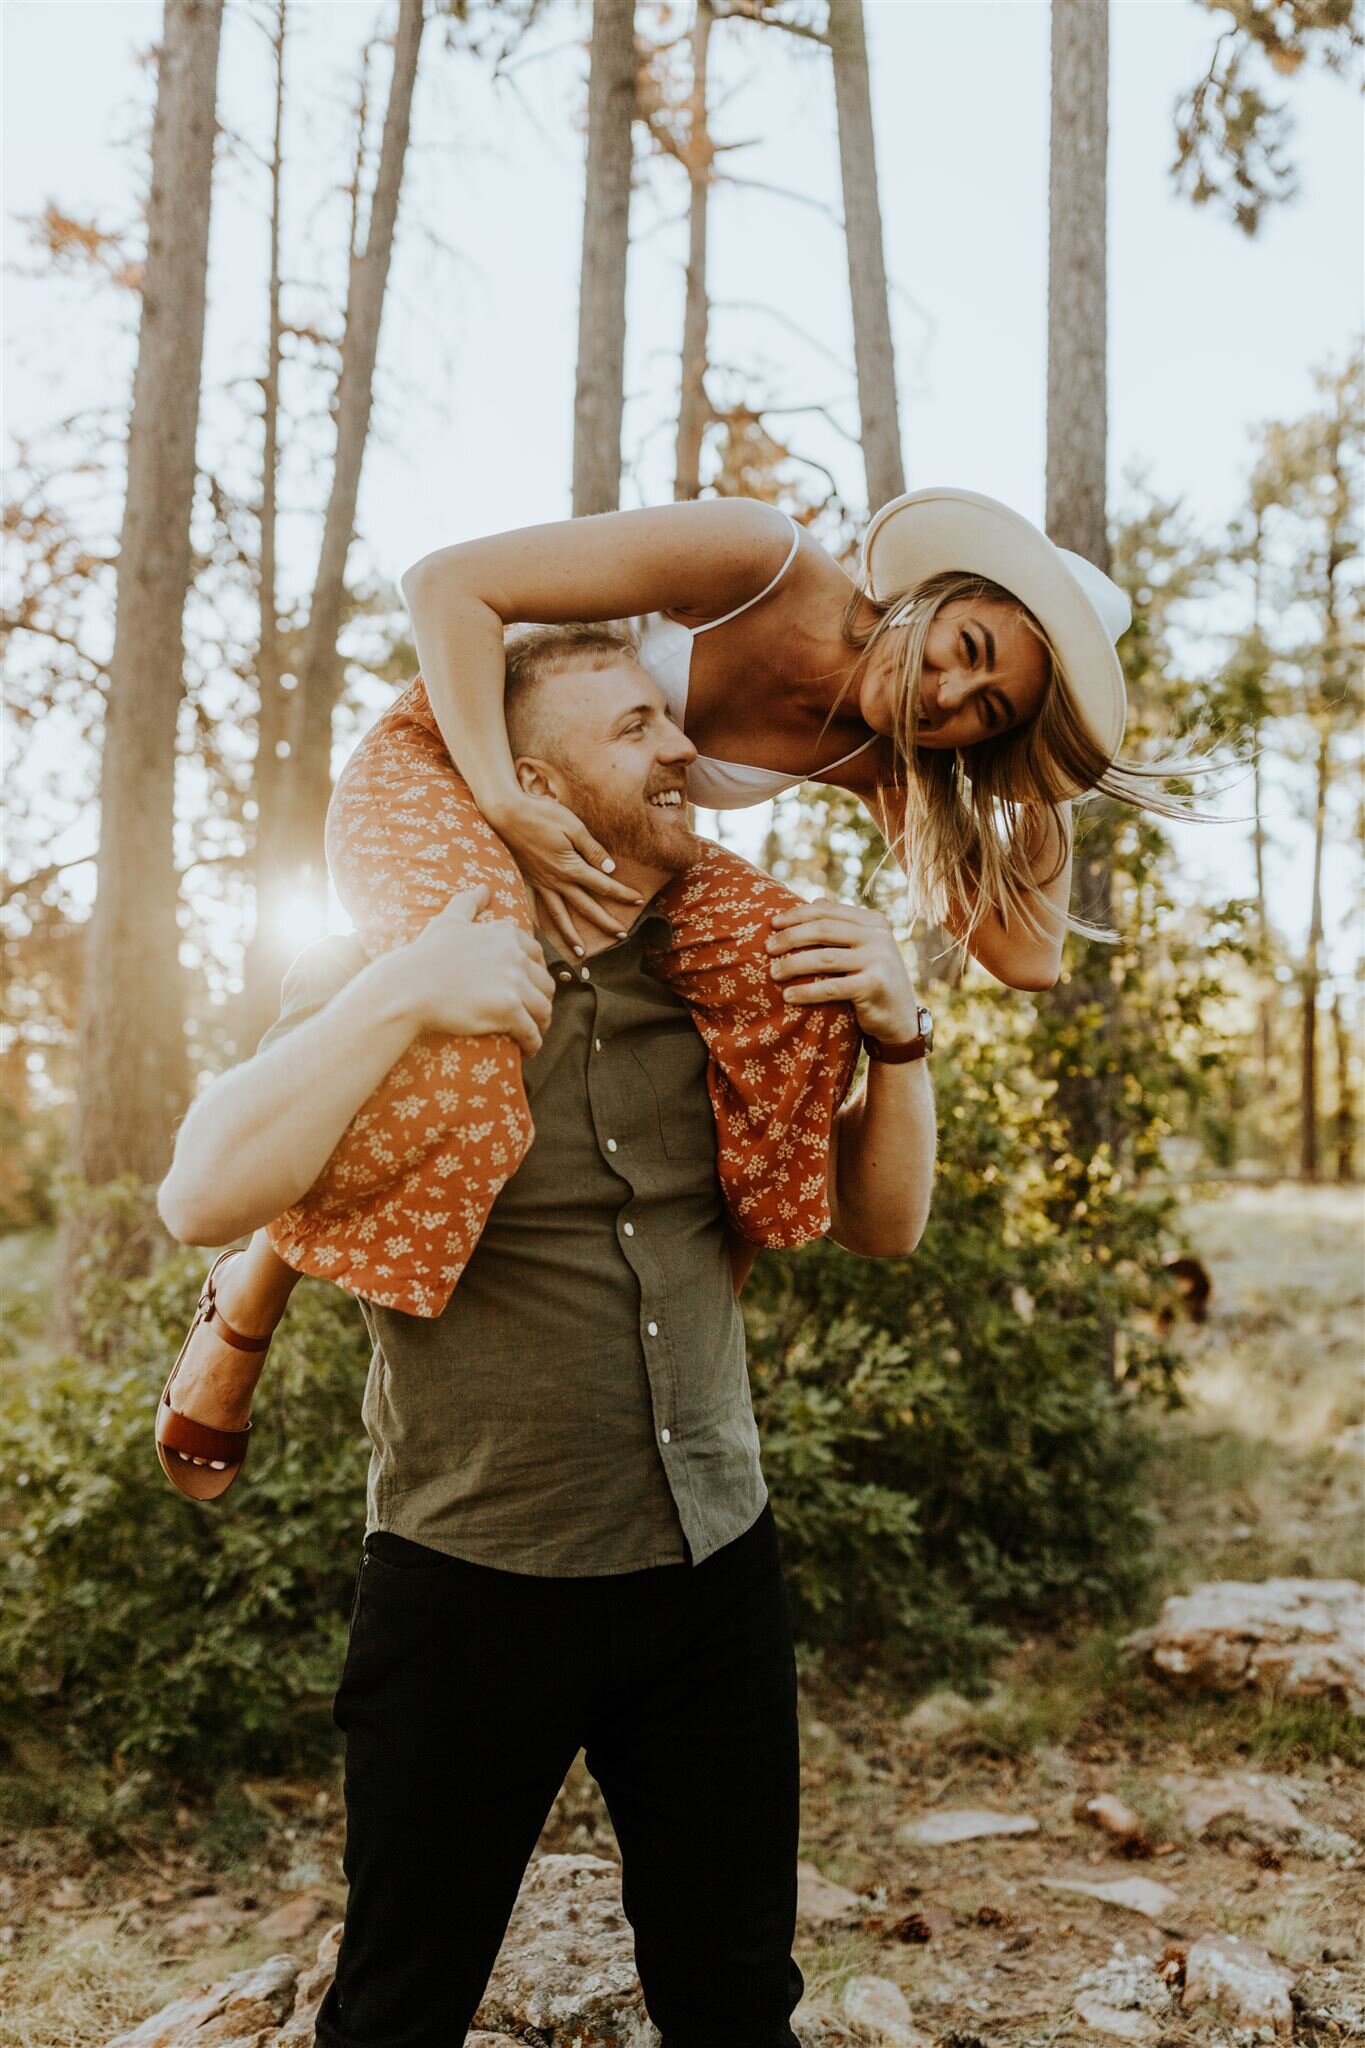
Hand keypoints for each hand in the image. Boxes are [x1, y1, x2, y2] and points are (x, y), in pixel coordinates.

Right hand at [399, 885, 556, 1056]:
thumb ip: (469, 902)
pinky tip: (528, 1049)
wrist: (408, 988)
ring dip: (542, 1022)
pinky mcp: (508, 1011)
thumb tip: (484, 886)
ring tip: (533, 1032)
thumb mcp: (448, 921)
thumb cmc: (425, 956)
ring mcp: (513, 983)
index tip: (527, 985)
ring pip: (544, 1008)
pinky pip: (532, 1031)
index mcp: (505, 935)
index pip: (536, 954)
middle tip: (532, 1012)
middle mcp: (514, 956)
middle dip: (542, 998)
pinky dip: (534, 1042)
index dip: (534, 972)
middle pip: (545, 982)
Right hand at [493, 793, 642, 956]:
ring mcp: (540, 884)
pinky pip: (533, 908)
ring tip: (581, 953)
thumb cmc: (541, 815)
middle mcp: (557, 881)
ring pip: (559, 915)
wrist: (507, 814)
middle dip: (605, 922)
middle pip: (586, 907)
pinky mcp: (526, 881)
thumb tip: (609, 869)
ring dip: (571, 935)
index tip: (639, 901)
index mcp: (571, 867)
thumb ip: (592, 850)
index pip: (603, 885)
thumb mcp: (573, 827)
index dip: (622, 894)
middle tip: (621, 936)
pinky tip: (539, 936)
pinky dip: (537, 924)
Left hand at [766, 897, 917, 1042]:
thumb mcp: (863, 948)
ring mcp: (878, 960)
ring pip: (824, 958)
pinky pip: (831, 987)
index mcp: (873, 921)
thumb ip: (842, 925)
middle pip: (823, 930)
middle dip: (790, 937)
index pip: (827, 910)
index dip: (797, 915)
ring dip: (793, 964)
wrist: (900, 1018)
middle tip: (768, 948)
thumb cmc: (872, 979)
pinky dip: (806, 991)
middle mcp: (878, 936)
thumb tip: (814, 901)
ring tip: (773, 973)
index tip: (772, 923)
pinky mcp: (874, 985)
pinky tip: (788, 995)